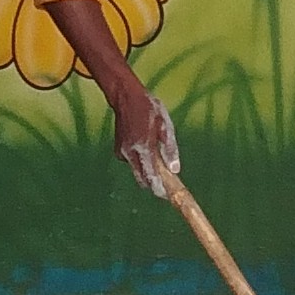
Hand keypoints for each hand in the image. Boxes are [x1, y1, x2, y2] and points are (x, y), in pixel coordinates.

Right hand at [104, 74, 176, 188]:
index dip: (159, 189)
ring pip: (137, 172)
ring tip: (159, 162)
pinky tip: (146, 150)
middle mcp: (130, 153)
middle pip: (142, 179)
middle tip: (166, 187)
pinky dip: (140, 162)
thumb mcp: (166, 125)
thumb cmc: (149, 109)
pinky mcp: (118, 151)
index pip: (151, 176)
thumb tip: (175, 170)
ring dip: (148, 172)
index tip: (167, 196)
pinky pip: (132, 163)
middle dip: (154, 185)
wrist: (126, 97)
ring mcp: (122, 152)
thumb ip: (170, 149)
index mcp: (143, 147)